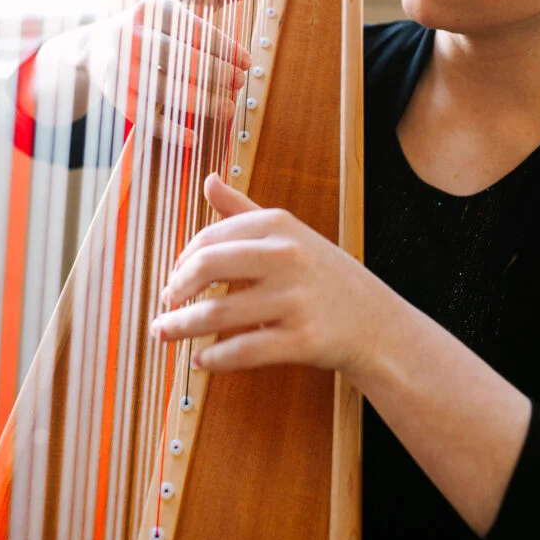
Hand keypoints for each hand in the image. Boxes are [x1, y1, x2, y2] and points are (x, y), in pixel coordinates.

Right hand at [89, 0, 260, 141]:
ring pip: (165, 88)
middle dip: (215, 73)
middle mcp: (132, 34)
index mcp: (153, 8)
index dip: (225, 47)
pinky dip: (169, 130)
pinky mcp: (115, 94)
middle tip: (239, 84)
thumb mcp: (180, 8)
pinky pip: (145, 116)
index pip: (194, 29)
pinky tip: (193, 137)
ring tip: (227, 109)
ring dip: (200, 102)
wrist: (93, 45)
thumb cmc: (153, 27)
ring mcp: (120, 66)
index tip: (248, 63)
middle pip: (180, 58)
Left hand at [150, 174, 385, 376]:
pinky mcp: (302, 340)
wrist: (375, 323)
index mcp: (279, 224)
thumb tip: (208, 180)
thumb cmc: (322, 276)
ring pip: (217, 313)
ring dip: (180, 327)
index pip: (210, 237)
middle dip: (175, 289)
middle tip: (164, 305)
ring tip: (164, 333)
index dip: (182, 261)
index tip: (173, 278)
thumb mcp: (289, 234)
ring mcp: (295, 299)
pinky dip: (213, 358)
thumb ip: (243, 209)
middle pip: (206, 266)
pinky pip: (242, 350)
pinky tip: (200, 360)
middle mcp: (287, 256)